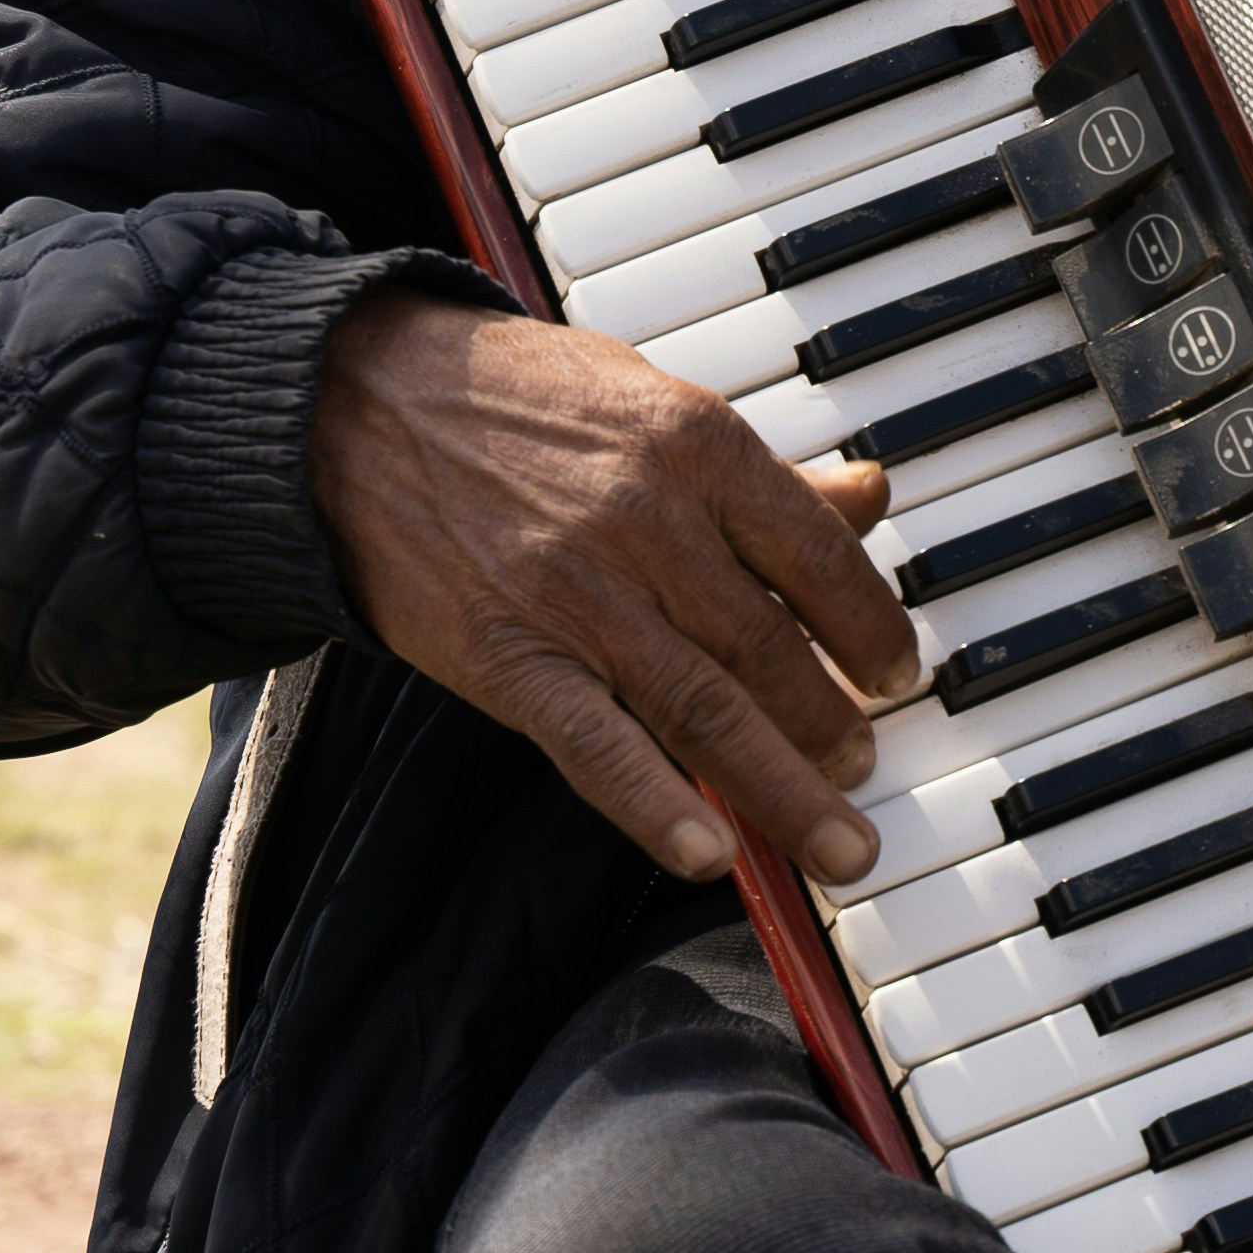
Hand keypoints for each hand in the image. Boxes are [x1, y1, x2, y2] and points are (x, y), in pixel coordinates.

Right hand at [309, 293, 917, 885]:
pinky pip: (595, 745)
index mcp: (696, 444)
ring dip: (783, 786)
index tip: (897, 674)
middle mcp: (647, 520)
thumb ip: (760, 472)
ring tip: (837, 842)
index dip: (870, 625)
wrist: (355, 406)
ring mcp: (576, 595)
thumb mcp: (651, 399)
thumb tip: (869, 500)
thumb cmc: (514, 399)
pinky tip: (710, 853)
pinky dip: (656, 804)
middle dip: (833, 724)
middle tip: (865, 772)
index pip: (817, 553)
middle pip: (769, 646)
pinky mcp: (506, 654)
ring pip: (705, 707)